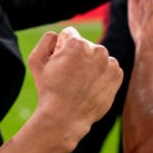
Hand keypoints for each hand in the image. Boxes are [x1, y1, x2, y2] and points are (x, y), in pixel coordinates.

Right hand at [27, 27, 122, 150]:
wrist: (65, 117)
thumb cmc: (48, 89)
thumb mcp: (35, 60)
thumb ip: (47, 38)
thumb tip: (59, 35)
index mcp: (78, 44)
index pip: (69, 34)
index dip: (60, 49)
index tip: (58, 64)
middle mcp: (97, 50)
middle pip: (83, 45)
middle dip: (76, 56)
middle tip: (68, 76)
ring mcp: (109, 63)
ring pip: (96, 56)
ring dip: (89, 64)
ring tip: (79, 83)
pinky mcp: (117, 75)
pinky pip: (107, 67)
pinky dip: (100, 74)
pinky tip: (89, 86)